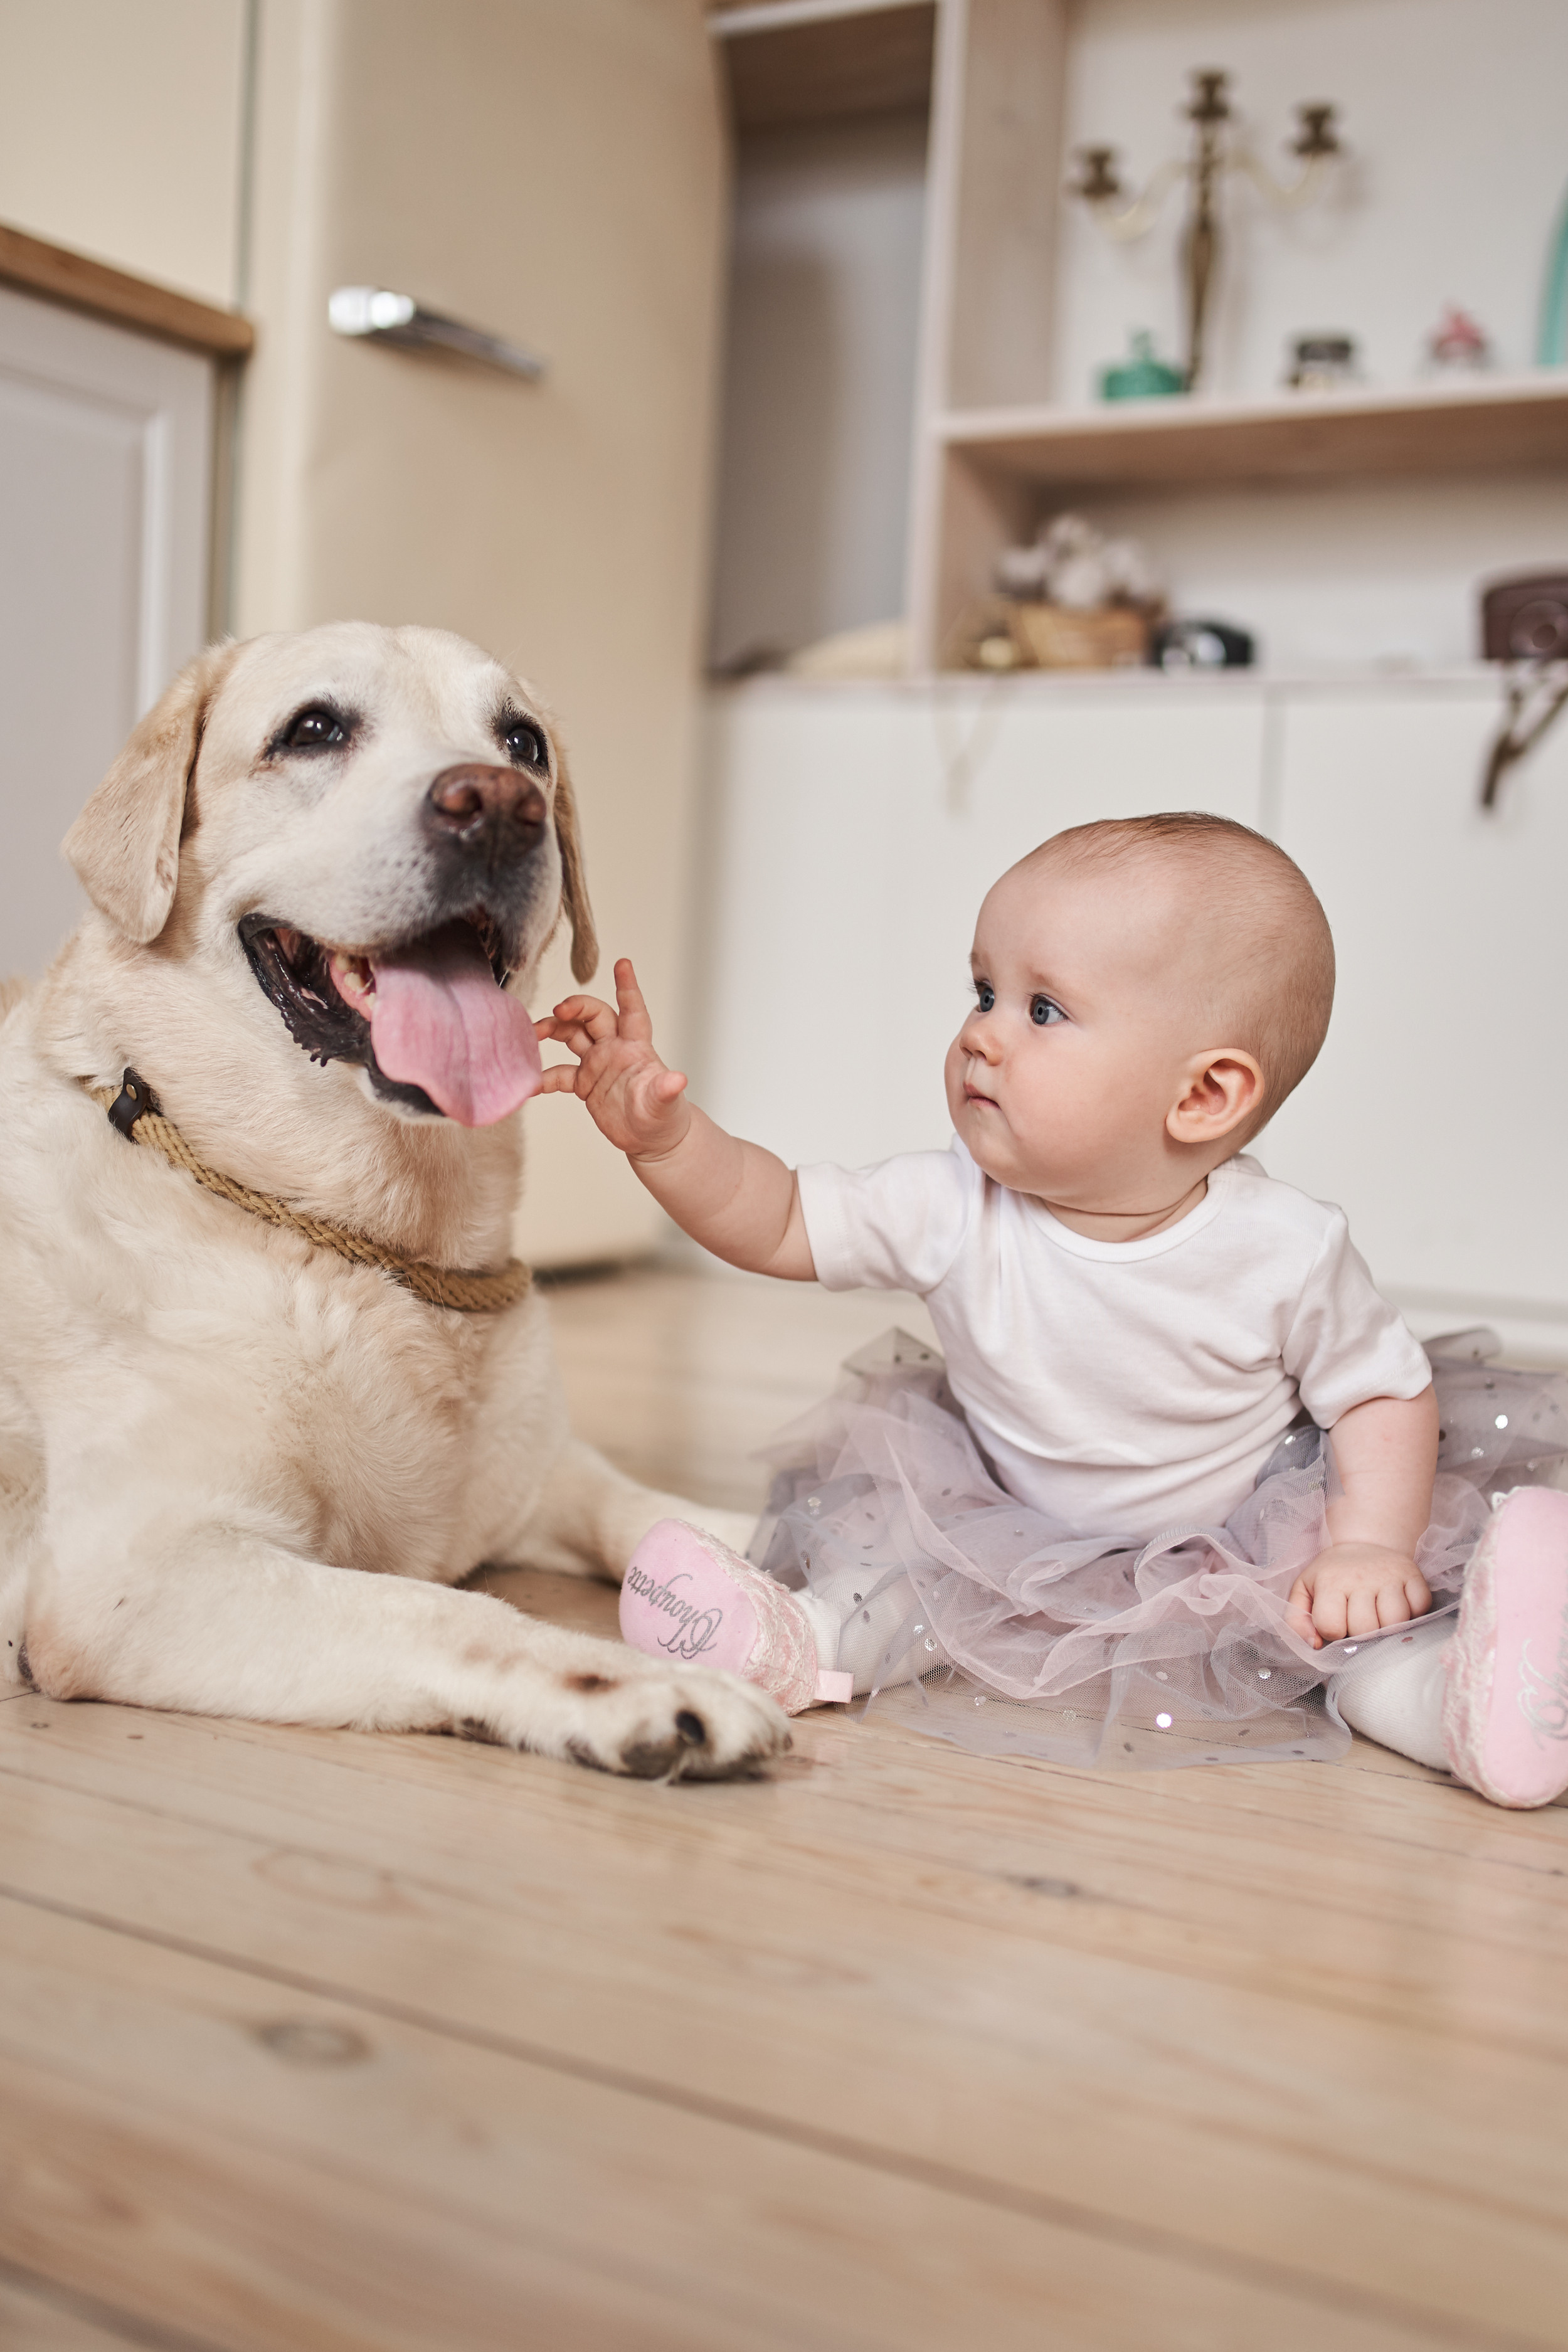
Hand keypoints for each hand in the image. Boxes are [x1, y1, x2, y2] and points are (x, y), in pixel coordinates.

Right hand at [535, 958, 691, 1159]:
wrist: (652, 1141)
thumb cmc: (665, 1118)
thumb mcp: (665, 1104)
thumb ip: (666, 1090)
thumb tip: (677, 1080)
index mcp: (636, 1047)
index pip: (632, 1010)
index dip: (627, 987)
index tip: (623, 964)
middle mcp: (615, 1048)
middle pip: (593, 1016)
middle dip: (575, 1007)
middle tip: (558, 1010)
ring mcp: (598, 1064)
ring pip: (571, 1036)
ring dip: (552, 1030)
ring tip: (531, 1035)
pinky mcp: (585, 1083)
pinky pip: (559, 1074)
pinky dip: (543, 1077)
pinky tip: (529, 1084)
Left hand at [1286, 1541, 1431, 1648]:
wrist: (1363, 1542)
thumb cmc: (1333, 1574)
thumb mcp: (1304, 1591)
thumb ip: (1297, 1621)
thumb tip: (1315, 1645)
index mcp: (1330, 1582)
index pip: (1331, 1626)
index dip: (1333, 1633)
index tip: (1336, 1623)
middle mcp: (1361, 1577)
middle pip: (1365, 1629)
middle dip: (1360, 1633)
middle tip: (1358, 1619)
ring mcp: (1390, 1576)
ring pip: (1395, 1622)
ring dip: (1388, 1627)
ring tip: (1378, 1615)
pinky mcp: (1414, 1576)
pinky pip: (1420, 1607)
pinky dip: (1414, 1613)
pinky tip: (1399, 1605)